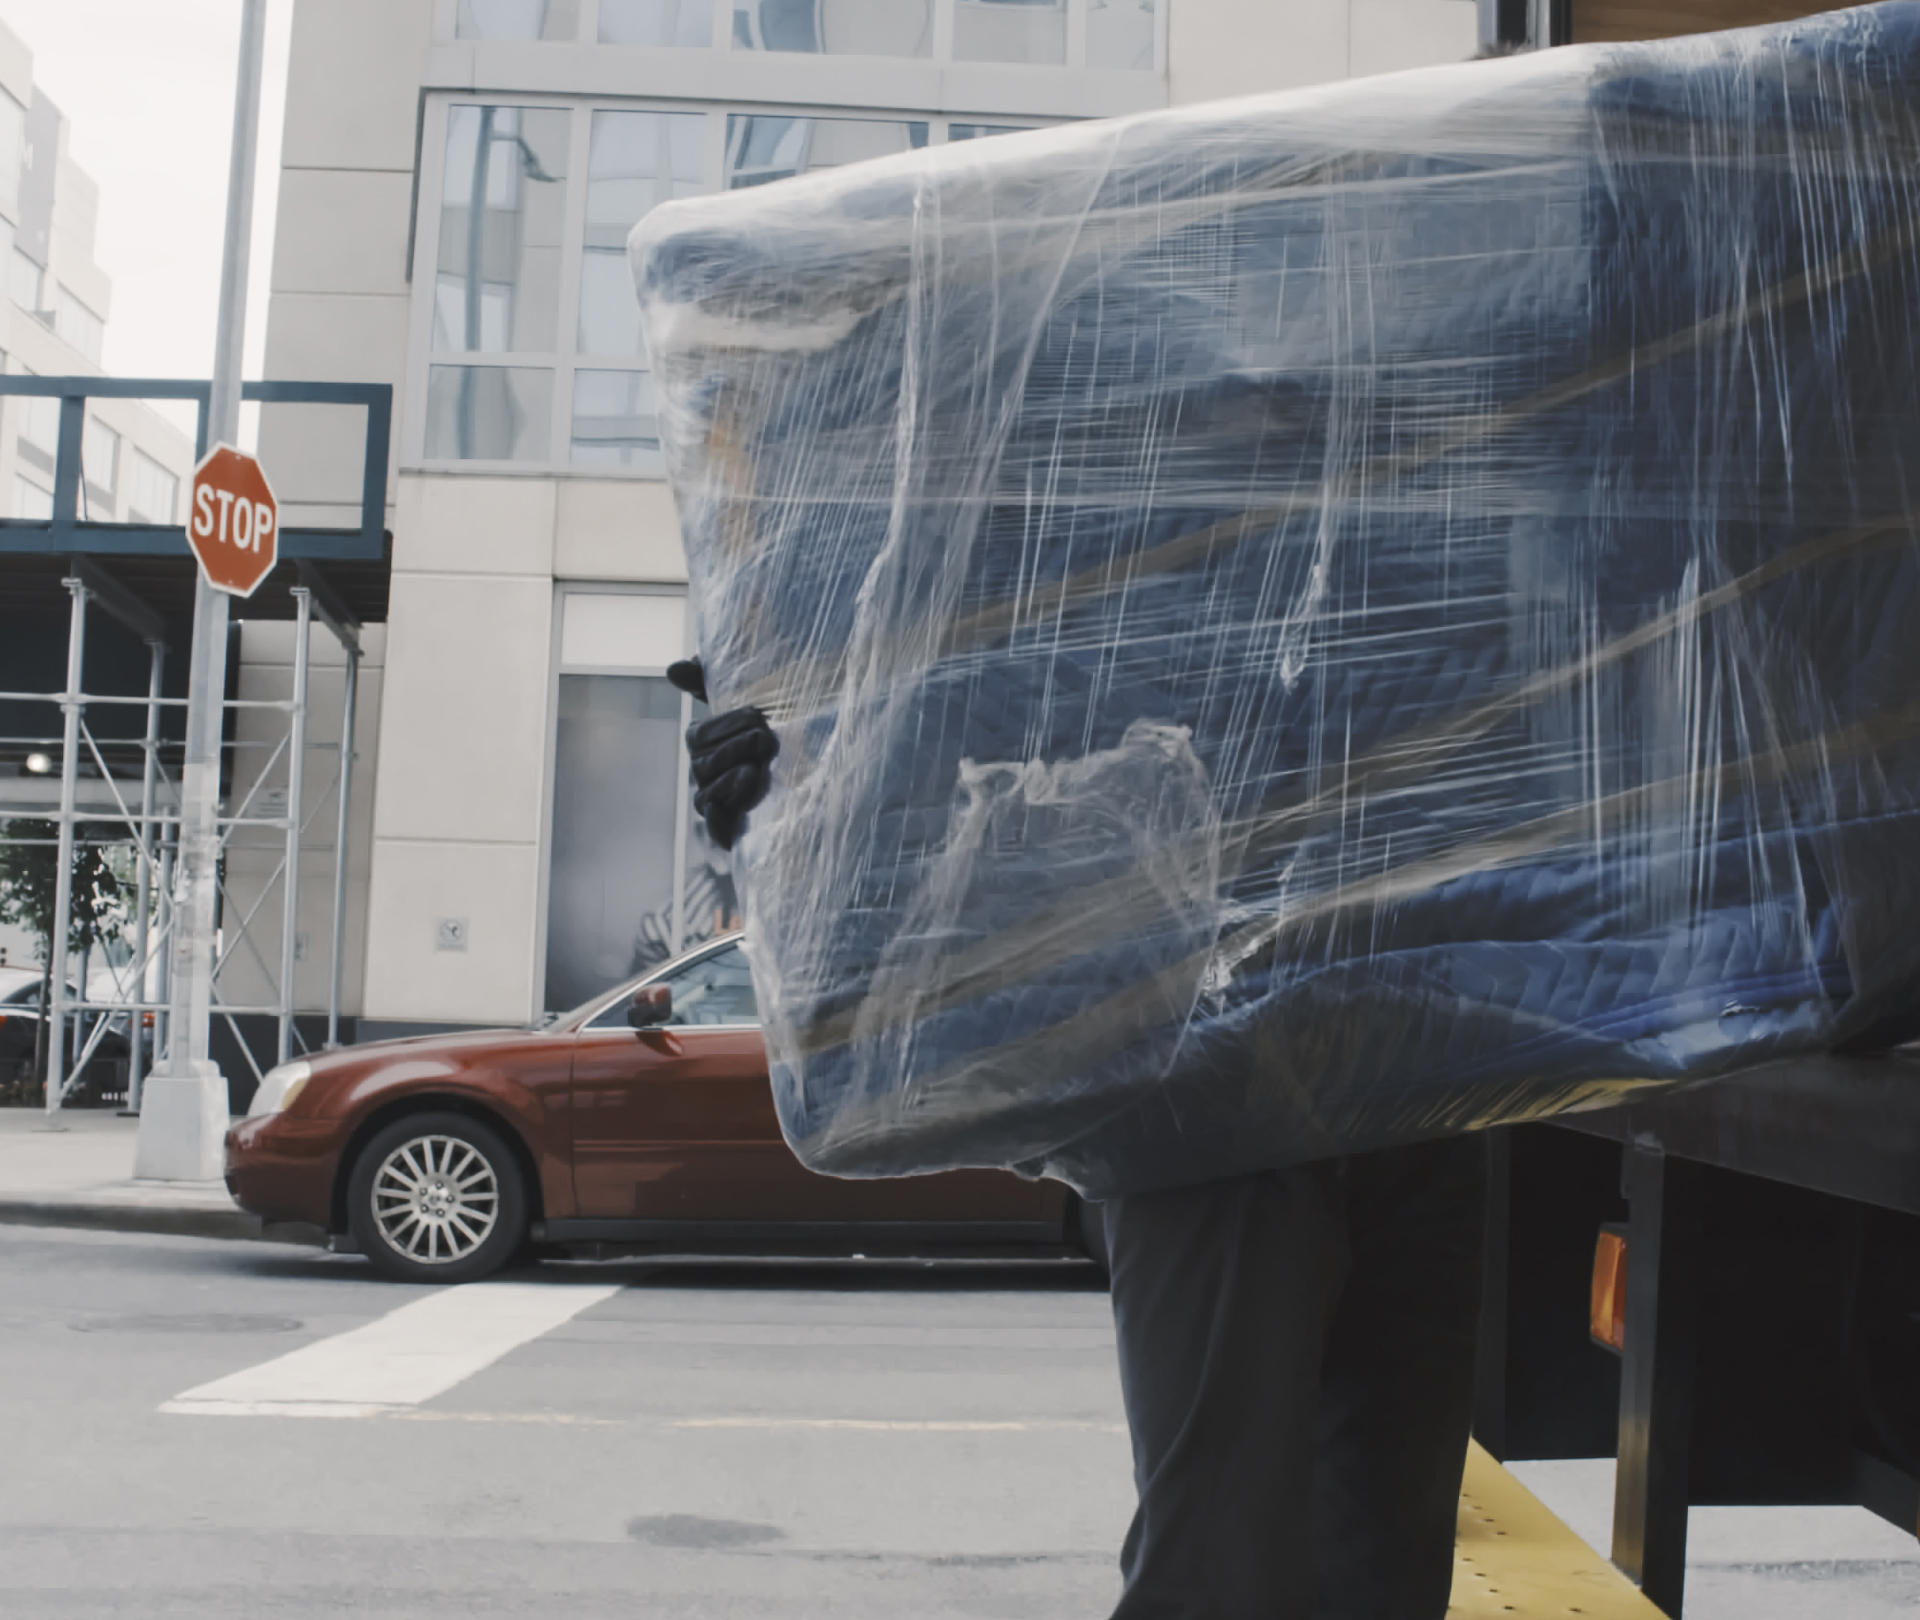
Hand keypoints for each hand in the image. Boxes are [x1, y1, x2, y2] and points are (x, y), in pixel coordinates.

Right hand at [674, 657, 777, 850]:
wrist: (825, 760)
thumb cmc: (787, 727)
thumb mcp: (757, 695)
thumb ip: (710, 680)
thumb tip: (673, 669)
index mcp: (709, 744)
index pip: (699, 735)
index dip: (725, 725)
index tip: (758, 715)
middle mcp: (710, 773)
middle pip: (701, 764)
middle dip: (732, 748)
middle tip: (763, 739)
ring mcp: (721, 801)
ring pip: (704, 794)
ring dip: (728, 779)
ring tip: (754, 770)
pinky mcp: (735, 829)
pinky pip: (712, 827)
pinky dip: (714, 821)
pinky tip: (721, 808)